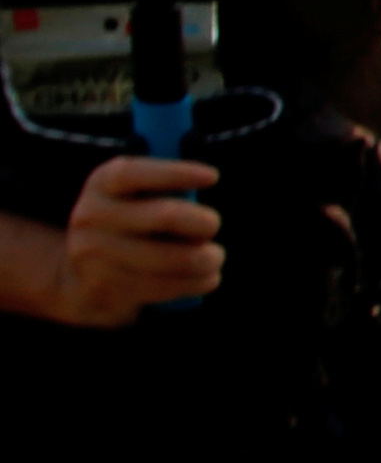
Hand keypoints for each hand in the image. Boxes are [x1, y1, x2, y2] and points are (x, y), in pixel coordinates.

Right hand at [41, 154, 220, 324]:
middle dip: (204, 222)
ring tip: (215, 257)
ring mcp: (95, 255)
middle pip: (165, 217)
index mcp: (102, 183)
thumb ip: (164, 188)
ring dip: (208, 259)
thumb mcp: (134, 195)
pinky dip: (198, 282)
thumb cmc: (130, 222)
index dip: (175, 173)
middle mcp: (92, 216)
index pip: (133, 174)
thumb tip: (207, 184)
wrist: (82, 274)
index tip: (213, 176)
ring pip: (175, 258)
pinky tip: (208, 278)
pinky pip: (168, 286)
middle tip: (213, 225)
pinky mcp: (108, 289)